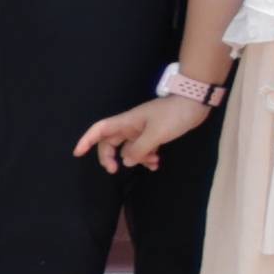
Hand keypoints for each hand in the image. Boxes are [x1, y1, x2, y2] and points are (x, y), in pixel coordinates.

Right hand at [72, 86, 207, 171]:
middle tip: (115, 170)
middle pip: (112, 142)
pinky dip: (149, 156)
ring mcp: (143, 129)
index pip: (100, 129)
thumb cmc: (173, 115)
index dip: (86, 140)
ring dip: (137, 159)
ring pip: (130, 148)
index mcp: (126, 122)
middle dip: (110, 157)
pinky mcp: (155, 133)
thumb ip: (139, 150)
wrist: (195, 103)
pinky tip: (157, 163)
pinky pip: (145, 148)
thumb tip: (126, 161)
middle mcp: (131, 126)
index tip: (77, 153)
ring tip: (151, 164)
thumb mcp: (155, 135)